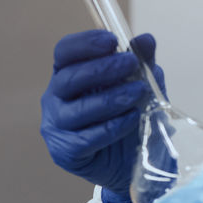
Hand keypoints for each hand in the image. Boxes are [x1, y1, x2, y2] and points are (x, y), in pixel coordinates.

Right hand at [40, 29, 165, 200]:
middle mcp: (56, 99)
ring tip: (138, 92)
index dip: (85, 44)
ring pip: (78, 109)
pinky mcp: (65, 152)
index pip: (65, 53)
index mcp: (68, 76)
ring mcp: (57, 126)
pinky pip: (87, 138)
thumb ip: (143, 64)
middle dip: (102, 69)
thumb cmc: (131, 117)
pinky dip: (112, 127)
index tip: (112, 40)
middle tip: (131, 63)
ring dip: (111, 98)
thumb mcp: (142, 86)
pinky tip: (132, 119)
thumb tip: (146, 39)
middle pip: (69, 78)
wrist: (135, 162)